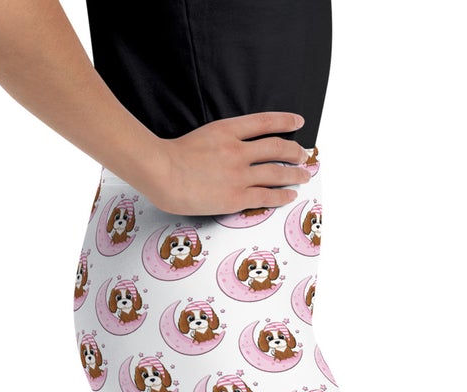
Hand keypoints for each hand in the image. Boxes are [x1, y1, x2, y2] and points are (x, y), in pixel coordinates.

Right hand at [133, 112, 313, 215]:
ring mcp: (238, 174)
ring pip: (276, 172)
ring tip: (304, 175)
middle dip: (294, 152)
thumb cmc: (172, 157)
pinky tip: (290, 195)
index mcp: (227, 130)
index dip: (285, 121)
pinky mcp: (236, 196)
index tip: (298, 122)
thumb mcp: (201, 136)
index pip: (264, 122)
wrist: (162, 172)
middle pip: (276, 147)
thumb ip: (220, 140)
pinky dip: (282, 195)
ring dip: (294, 173)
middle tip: (303, 155)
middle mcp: (238, 150)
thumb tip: (236, 149)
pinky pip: (266, 195)